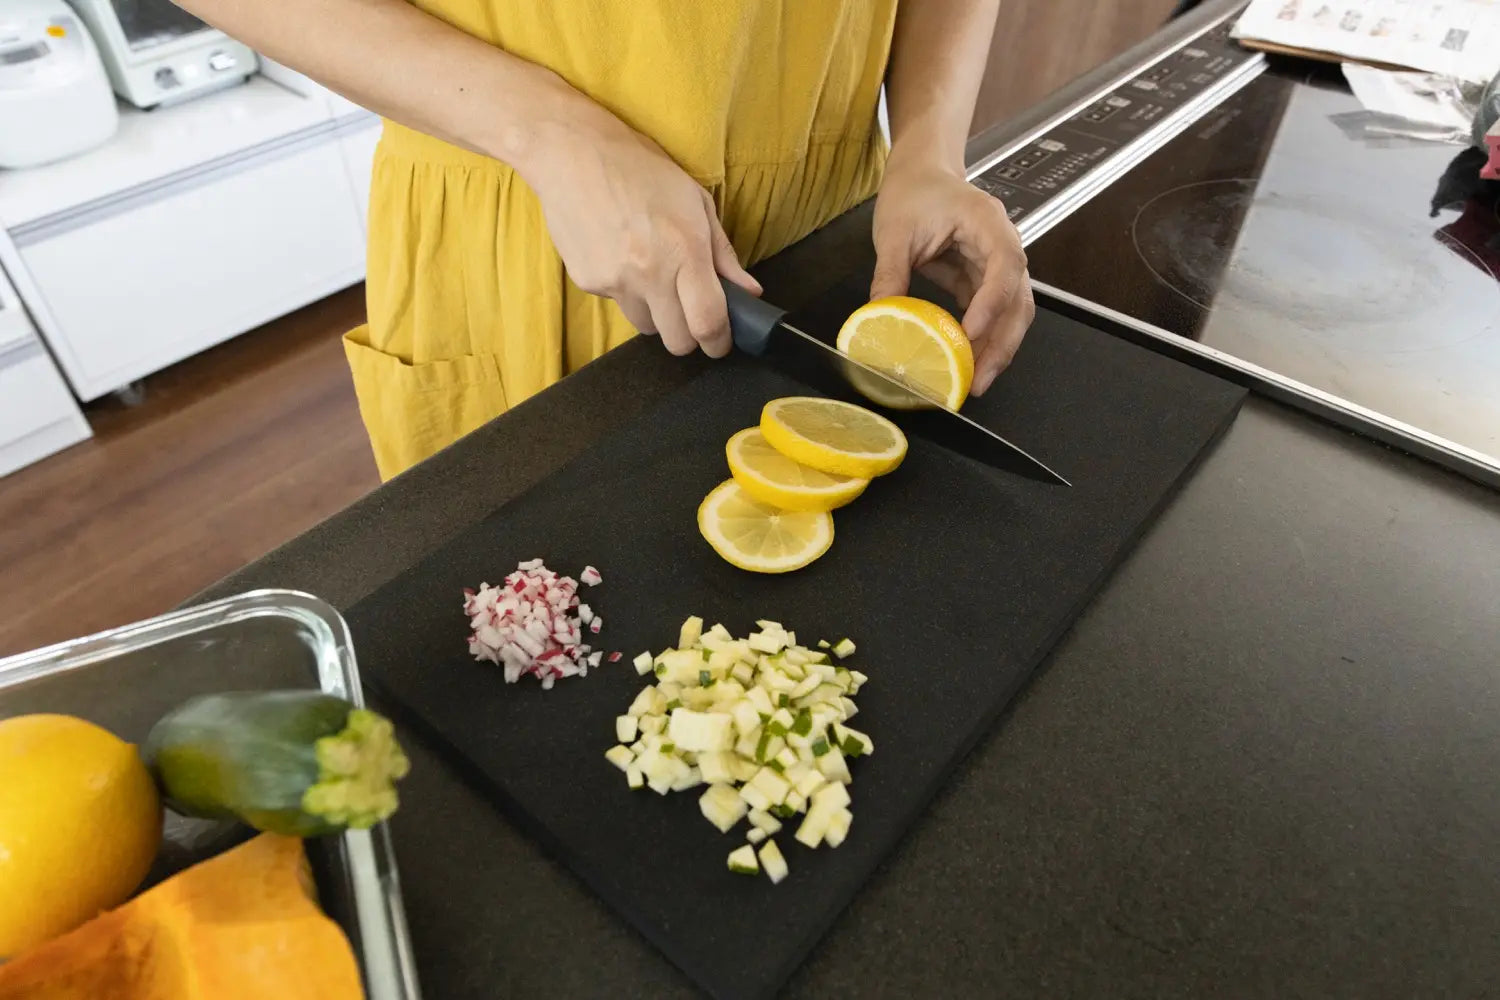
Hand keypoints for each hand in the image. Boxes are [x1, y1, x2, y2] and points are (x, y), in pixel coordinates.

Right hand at [526, 102, 759, 357]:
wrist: (572, 153)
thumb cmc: (640, 168)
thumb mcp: (695, 202)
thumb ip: (723, 254)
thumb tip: (749, 291)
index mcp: (685, 251)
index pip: (707, 322)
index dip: (719, 341)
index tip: (720, 341)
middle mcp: (650, 274)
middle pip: (677, 341)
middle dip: (689, 334)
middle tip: (689, 312)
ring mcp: (615, 282)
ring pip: (646, 326)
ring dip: (657, 313)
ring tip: (651, 274)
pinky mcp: (588, 283)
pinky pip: (618, 304)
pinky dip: (626, 292)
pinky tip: (620, 256)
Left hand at [870, 158, 1033, 394]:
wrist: (921, 174)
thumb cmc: (913, 192)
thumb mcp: (894, 231)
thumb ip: (889, 274)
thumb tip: (879, 319)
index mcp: (987, 222)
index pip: (1004, 265)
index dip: (992, 302)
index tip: (970, 332)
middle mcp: (1003, 245)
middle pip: (1019, 299)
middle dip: (1002, 343)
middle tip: (978, 379)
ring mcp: (998, 265)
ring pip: (1012, 313)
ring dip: (997, 349)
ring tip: (975, 382)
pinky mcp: (984, 280)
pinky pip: (991, 315)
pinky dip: (982, 341)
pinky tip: (966, 364)